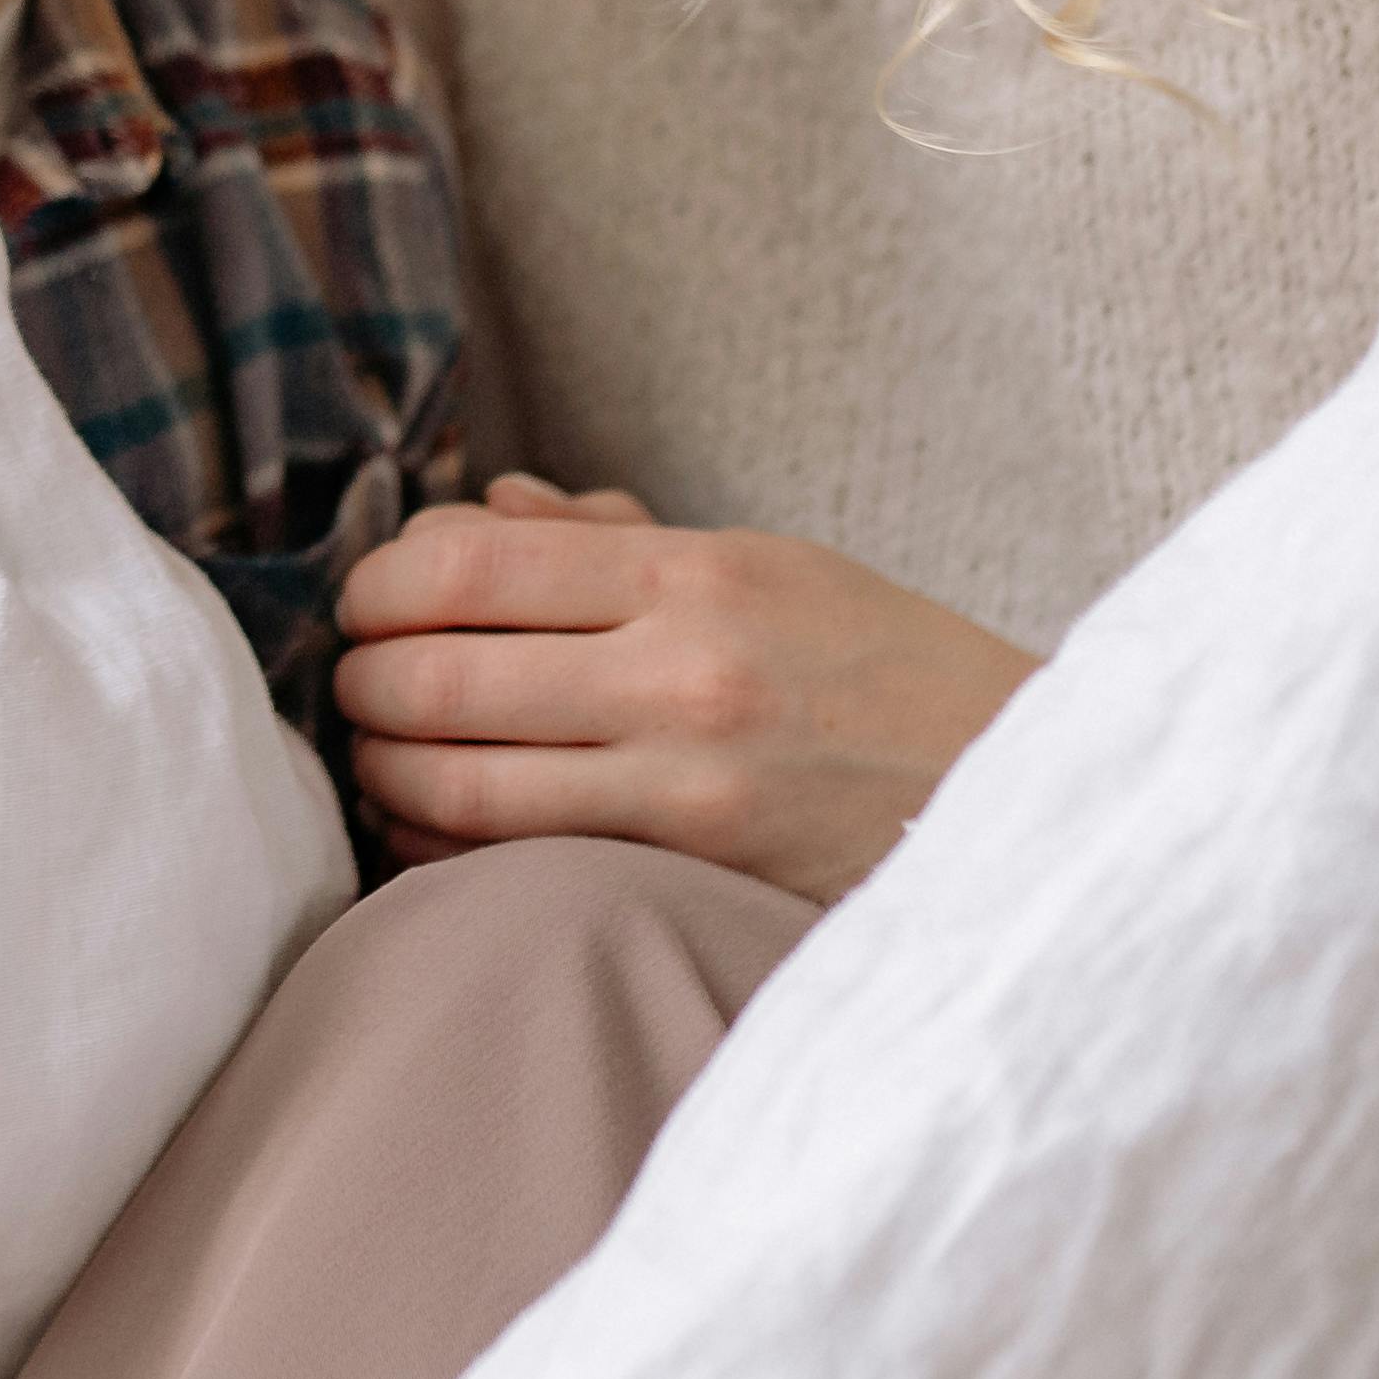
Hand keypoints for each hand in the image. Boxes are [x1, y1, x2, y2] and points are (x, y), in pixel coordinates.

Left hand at [333, 474, 1042, 902]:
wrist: (1021, 793)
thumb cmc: (881, 670)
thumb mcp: (769, 567)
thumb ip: (615, 542)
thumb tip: (488, 509)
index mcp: (693, 576)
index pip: (467, 565)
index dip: (381, 585)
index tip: (370, 601)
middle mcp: (682, 673)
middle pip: (437, 677)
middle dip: (364, 685)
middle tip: (357, 686)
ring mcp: (687, 782)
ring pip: (457, 783)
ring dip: (385, 772)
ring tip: (380, 758)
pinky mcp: (696, 870)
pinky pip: (517, 858)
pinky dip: (443, 845)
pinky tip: (437, 828)